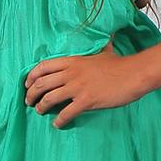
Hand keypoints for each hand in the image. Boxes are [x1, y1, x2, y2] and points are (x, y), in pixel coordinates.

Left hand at [24, 43, 146, 128]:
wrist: (133, 74)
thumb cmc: (119, 64)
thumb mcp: (104, 51)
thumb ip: (100, 46)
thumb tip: (109, 36)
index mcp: (72, 61)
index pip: (43, 67)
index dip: (31, 76)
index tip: (27, 84)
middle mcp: (71, 73)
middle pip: (41, 84)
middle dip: (30, 94)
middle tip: (29, 102)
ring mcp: (77, 87)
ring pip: (49, 98)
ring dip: (41, 107)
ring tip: (39, 112)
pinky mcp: (86, 100)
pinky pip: (66, 113)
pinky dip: (59, 120)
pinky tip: (57, 124)